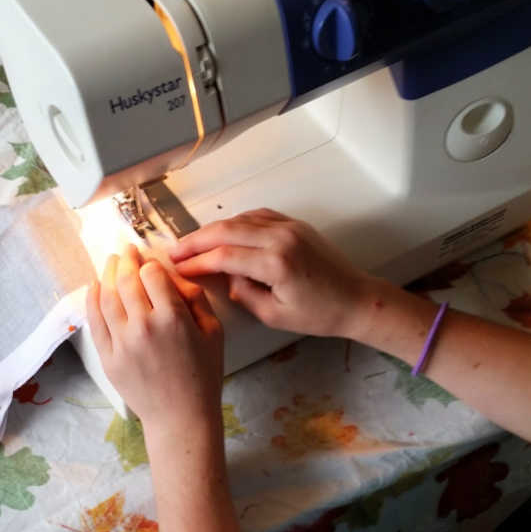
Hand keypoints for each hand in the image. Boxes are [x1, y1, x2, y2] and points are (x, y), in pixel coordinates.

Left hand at [86, 244, 223, 435]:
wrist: (181, 417)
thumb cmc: (203, 374)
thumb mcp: (214, 331)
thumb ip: (194, 297)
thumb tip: (170, 274)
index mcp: (173, 318)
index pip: (152, 274)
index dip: (150, 265)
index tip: (150, 264)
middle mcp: (143, 326)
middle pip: (126, 280)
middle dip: (125, 260)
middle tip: (126, 251)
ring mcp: (121, 342)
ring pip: (107, 296)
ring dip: (107, 273)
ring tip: (111, 262)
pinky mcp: (107, 357)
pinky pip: (94, 321)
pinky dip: (92, 299)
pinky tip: (94, 285)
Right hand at [169, 208, 374, 338]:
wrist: (355, 299)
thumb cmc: (320, 313)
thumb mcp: (275, 315)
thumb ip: (244, 294)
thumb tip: (225, 277)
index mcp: (276, 264)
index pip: (224, 257)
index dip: (197, 262)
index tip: (179, 268)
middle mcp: (281, 238)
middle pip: (225, 231)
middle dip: (196, 240)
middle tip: (175, 251)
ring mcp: (289, 227)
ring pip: (239, 220)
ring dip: (212, 230)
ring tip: (192, 243)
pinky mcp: (294, 224)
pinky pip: (256, 216)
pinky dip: (235, 223)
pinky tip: (222, 233)